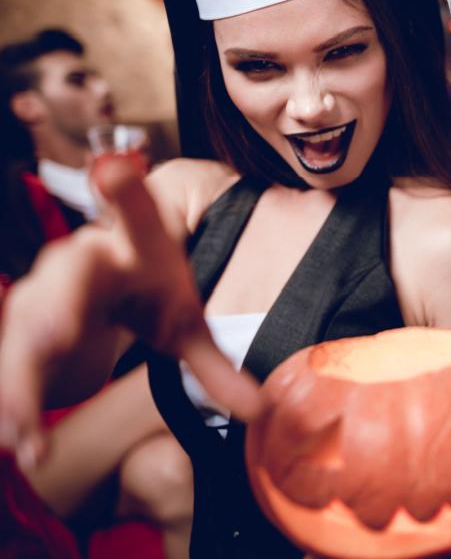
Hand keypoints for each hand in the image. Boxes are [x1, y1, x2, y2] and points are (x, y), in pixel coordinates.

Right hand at [0, 157, 260, 467]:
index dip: (125, 190)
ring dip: (24, 381)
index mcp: (136, 245)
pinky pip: (13, 360)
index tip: (113, 168)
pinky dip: (17, 403)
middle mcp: (84, 259)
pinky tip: (25, 444)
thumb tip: (264, 410)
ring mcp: (46, 287)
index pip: (136, 212)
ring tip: (29, 433)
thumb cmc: (149, 294)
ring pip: (29, 325)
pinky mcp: (22, 322)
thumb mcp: (185, 326)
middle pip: (68, 275)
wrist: (105, 286)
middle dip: (58, 303)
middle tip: (56, 334)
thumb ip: (219, 368)